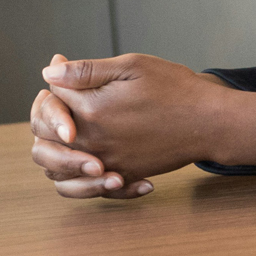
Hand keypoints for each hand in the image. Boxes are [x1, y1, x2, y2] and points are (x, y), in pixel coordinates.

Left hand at [28, 52, 255, 199]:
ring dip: (58, 152)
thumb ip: (86, 71)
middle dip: (49, 117)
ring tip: (72, 135)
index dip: (56, 83)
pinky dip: (84, 179)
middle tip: (66, 102)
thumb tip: (49, 75)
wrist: (210, 122)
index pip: (50, 99)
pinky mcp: (124, 176)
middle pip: (45, 136)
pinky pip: (88, 189)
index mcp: (91, 110)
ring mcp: (108, 163)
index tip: (65, 71)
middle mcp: (93, 141)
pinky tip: (95, 161)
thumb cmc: (175, 89)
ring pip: (58, 170)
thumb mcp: (132, 66)